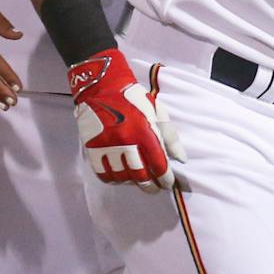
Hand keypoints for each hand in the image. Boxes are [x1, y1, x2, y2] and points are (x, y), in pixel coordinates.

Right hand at [69, 49, 182, 190]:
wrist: (101, 86)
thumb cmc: (132, 98)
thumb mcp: (157, 111)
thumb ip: (170, 136)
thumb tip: (181, 158)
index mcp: (144, 132)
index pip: (159, 165)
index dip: (165, 178)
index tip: (167, 183)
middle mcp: (126, 142)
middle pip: (141, 176)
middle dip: (151, 186)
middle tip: (155, 187)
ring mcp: (107, 147)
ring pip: (123, 178)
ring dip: (133, 182)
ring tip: (138, 180)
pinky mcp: (92, 149)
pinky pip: (104, 174)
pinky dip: (114, 179)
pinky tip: (121, 176)